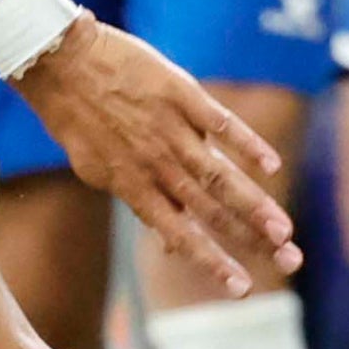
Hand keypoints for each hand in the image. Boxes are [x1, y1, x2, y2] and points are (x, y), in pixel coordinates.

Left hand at [13, 15, 290, 297]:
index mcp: (134, 185)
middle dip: (252, 240)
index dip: (213, 262)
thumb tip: (167, 241)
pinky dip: (247, 144)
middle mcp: (156, 164)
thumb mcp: (96, 168)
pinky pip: (221, 122)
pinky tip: (272, 165)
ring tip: (284, 231)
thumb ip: (138, 200)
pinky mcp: (179, 93)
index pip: (182, 233)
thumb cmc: (77, 116)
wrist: (58, 59)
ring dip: (255, 205)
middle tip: (290, 262)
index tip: (244, 289)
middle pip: (212, 210)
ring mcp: (170, 129)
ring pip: (220, 175)